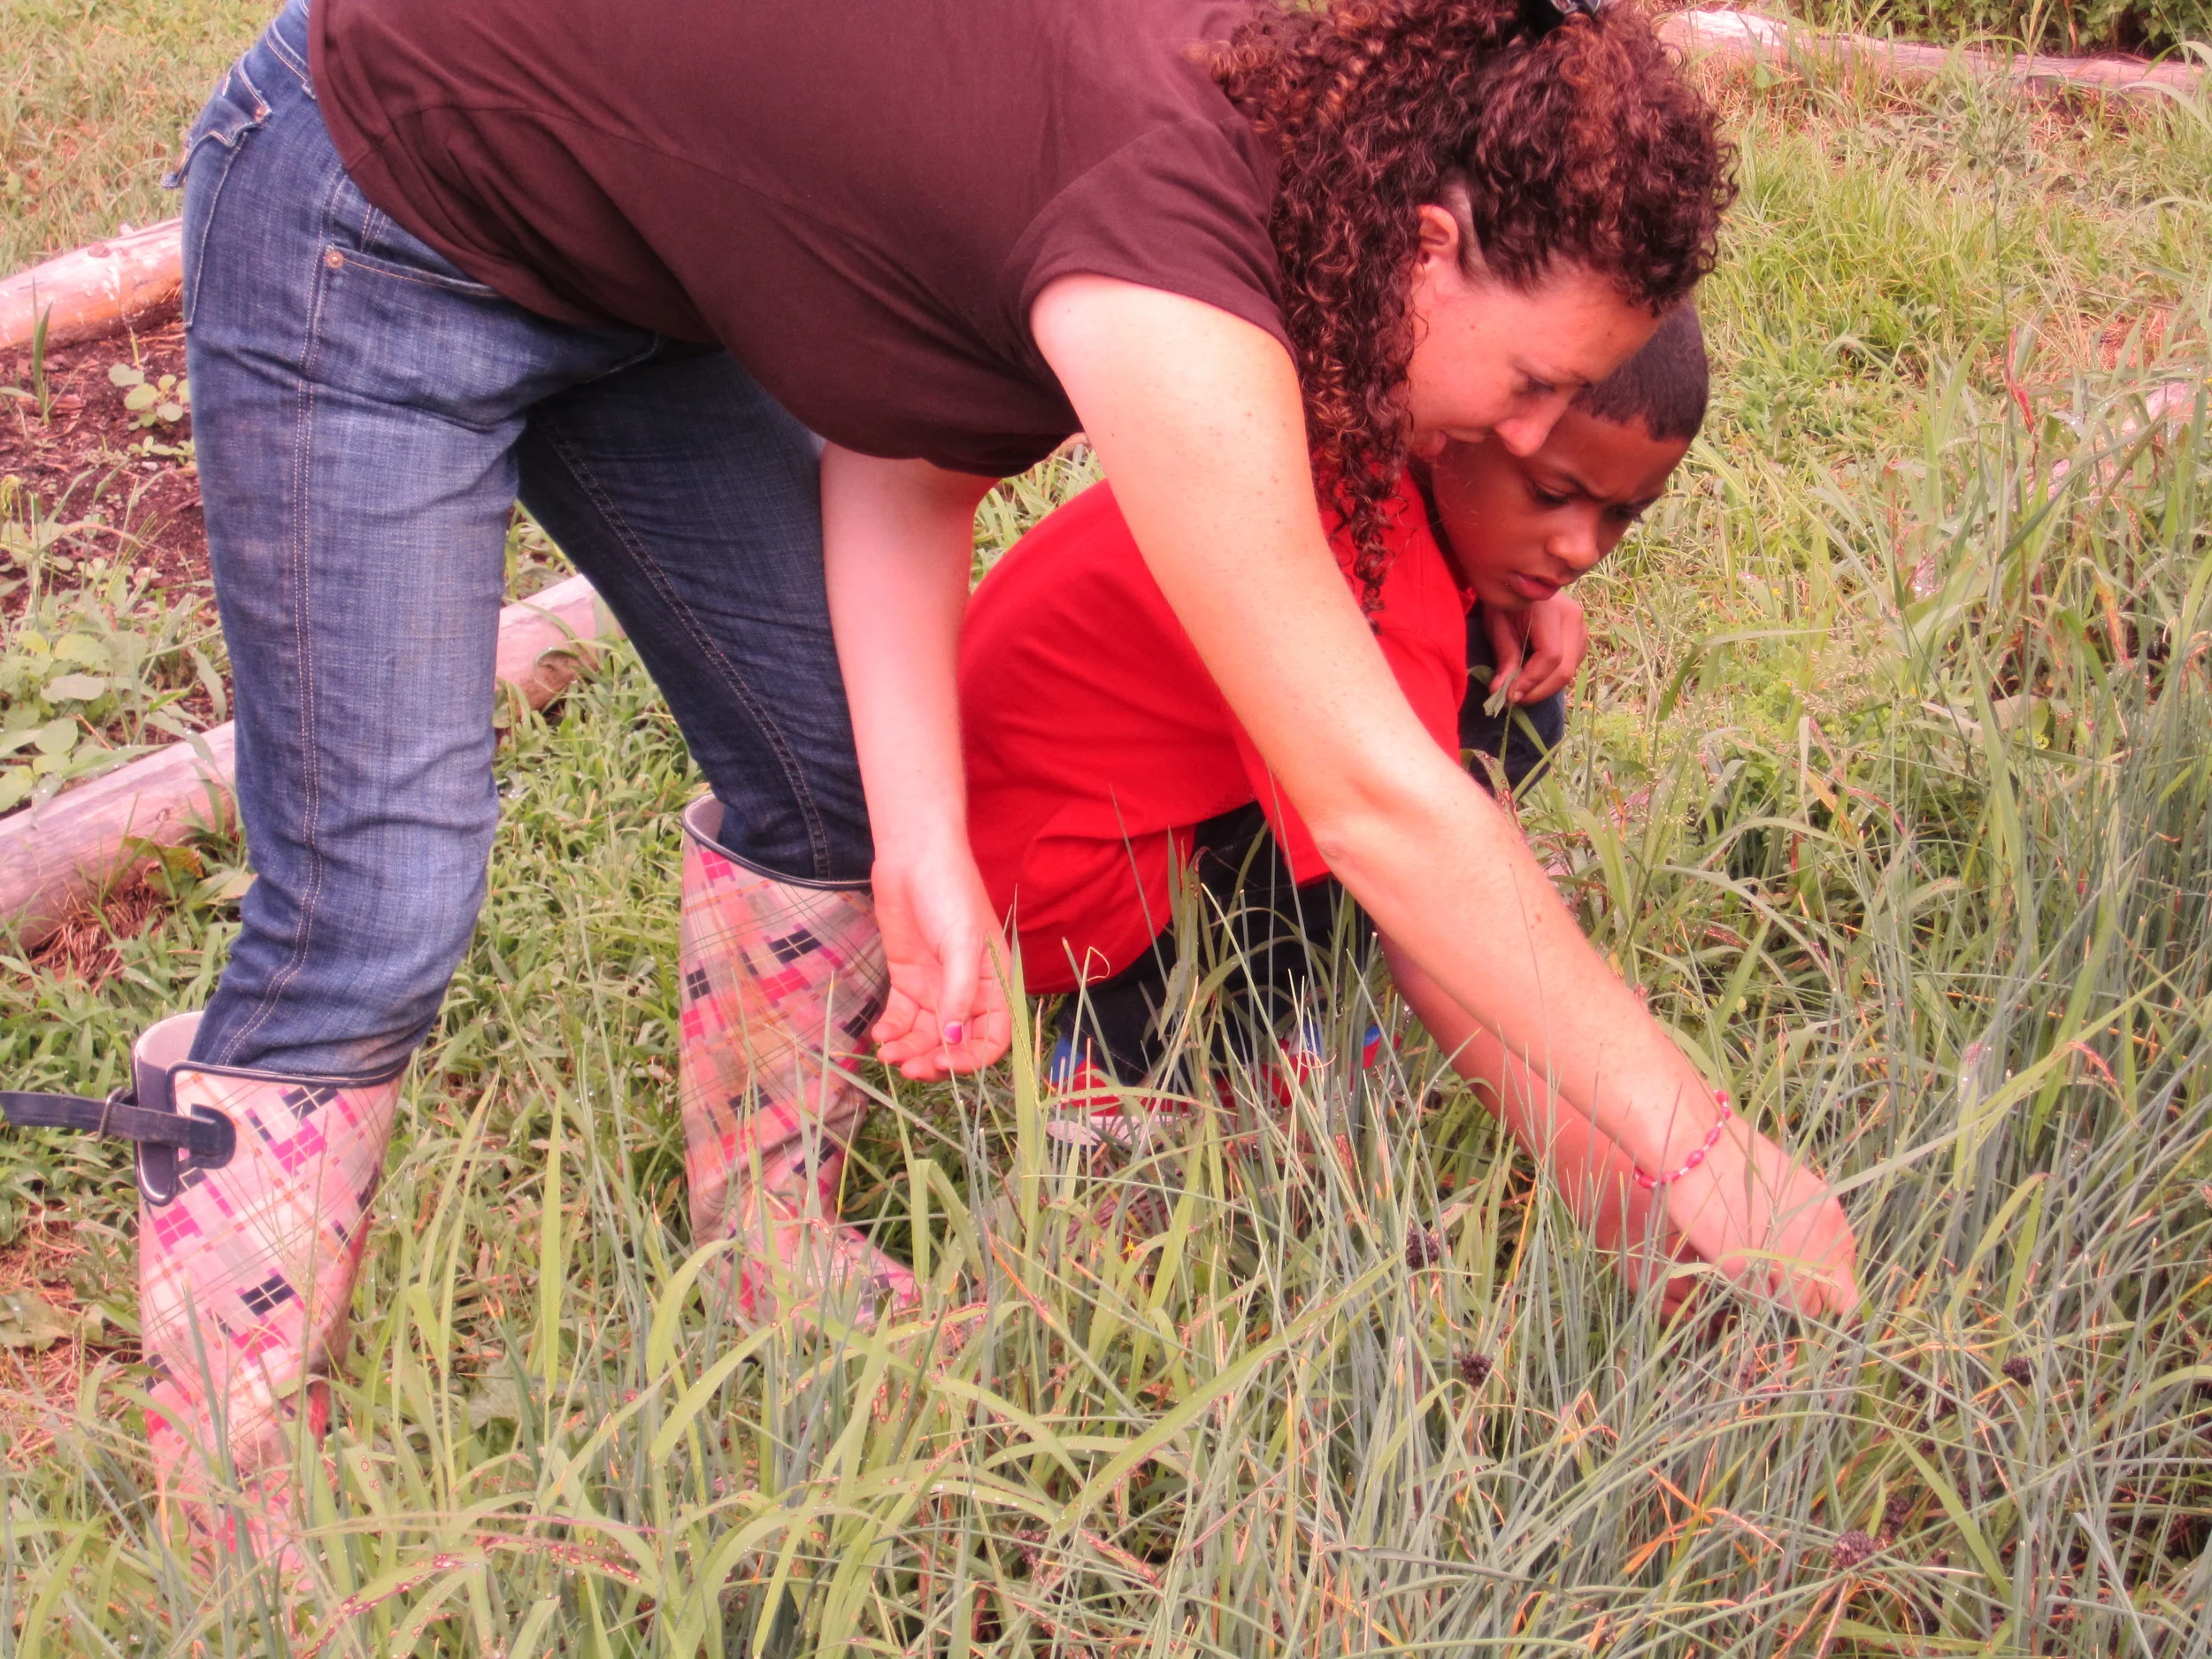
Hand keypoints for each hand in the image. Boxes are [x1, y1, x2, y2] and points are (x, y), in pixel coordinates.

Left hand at [869, 841, 1012, 1079]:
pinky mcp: (907, 978)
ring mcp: (936, 986)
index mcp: (995, 983)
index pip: (993, 1036)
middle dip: (935, 1060)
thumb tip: (954, 1041)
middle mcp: (968, 991)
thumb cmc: (950, 893)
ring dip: (910, 1050)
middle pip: (956, 1042)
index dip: (973, 1057)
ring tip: (889, 1055)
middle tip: (910, 1068)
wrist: (913, 856)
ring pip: (927, 1034)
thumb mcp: (962, 943)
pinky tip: (881, 1036)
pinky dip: (893, 1031)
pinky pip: (902, 1017)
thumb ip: (959, 994)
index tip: (947, 1063)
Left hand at [1484, 594, 1587, 705]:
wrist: (1522, 583)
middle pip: (1564, 669)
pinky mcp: (1581, 639)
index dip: (1530, 680)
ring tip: (1520, 691)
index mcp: (1552, 610)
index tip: (1509, 695)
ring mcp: (1582, 629)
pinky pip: (1571, 667)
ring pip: (1570, 672)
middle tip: (1513, 700)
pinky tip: (1533, 679)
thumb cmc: (1506, 602)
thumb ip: (1504, 657)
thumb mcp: (1498, 625)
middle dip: (1538, 691)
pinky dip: (1551, 679)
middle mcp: (1574, 619)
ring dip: (1544, 688)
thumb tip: (1501, 692)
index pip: (1550, 656)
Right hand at [1661, 1119, 1859, 1318]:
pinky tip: (1734, 1264)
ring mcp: (1780, 1258)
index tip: (1808, 1278)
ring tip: (1754, 1271)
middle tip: (1778, 1279)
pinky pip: (1756, 1298)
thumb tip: (1816, 1255)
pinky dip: (1746, 1290)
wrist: (1698, 1150)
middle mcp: (1813, 1241)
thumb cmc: (1740, 1159)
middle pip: (1823, 1299)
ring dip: (1775, 1296)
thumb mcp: (1792, 1185)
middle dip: (1802, 1295)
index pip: (1847, 1273)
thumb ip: (1811, 1222)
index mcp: (1829, 1216)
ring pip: (1791, 1306)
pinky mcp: (1744, 1269)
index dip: (1826, 1280)